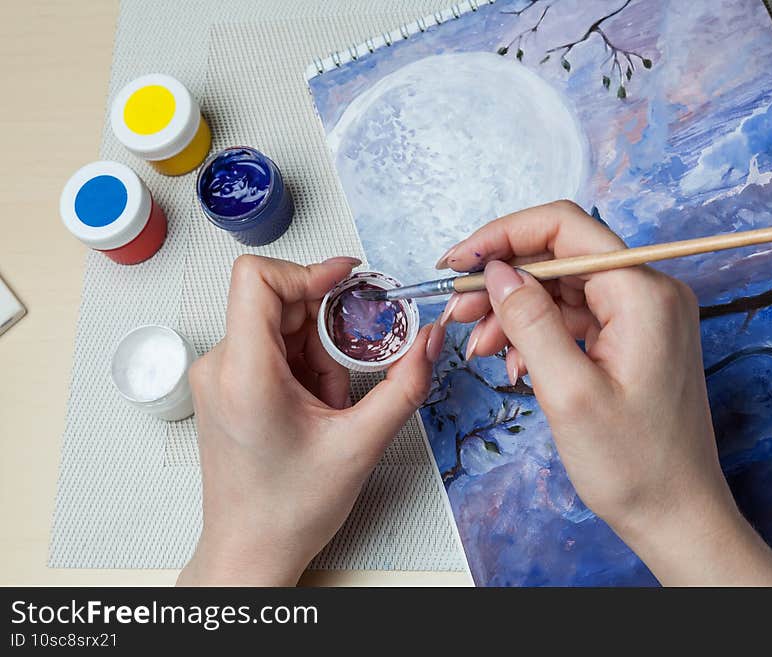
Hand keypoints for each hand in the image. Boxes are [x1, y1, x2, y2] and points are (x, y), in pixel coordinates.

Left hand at [177, 255, 434, 585]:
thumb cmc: (288, 509)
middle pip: (280, 302)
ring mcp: (219, 376)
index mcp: (245, 375)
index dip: (308, 269)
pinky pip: (272, 349)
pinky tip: (316, 407)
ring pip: (280, 327)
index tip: (348, 281)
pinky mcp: (226, 386)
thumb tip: (430, 339)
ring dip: (318, 354)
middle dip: (327, 329)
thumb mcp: (361, 444)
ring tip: (331, 405)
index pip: (257, 278)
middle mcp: (220, 367)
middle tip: (355, 366)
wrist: (250, 550)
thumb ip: (405, 384)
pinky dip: (304, 367)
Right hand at [434, 201, 771, 585]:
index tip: (459, 261)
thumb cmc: (634, 466)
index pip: (565, 227)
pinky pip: (575, 317)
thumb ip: (530, 321)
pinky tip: (513, 362)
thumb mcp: (568, 392)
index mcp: (642, 293)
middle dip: (502, 280)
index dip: (503, 236)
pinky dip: (537, 332)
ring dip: (514, 310)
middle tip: (457, 310)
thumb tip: (497, 271)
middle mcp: (648, 292)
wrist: (676, 516)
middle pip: (559, 257)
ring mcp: (643, 315)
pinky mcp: (633, 338)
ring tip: (478, 345)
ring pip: (562, 289)